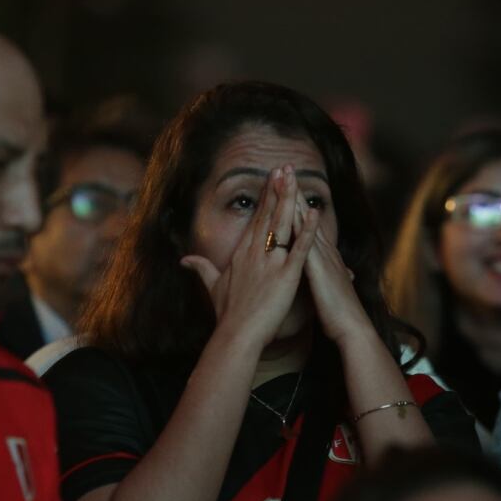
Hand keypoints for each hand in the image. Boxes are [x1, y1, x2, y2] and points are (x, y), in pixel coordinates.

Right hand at [180, 167, 317, 348]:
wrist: (236, 334)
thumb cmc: (227, 314)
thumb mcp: (212, 286)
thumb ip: (201, 269)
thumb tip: (185, 260)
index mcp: (242, 253)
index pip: (256, 219)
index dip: (265, 197)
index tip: (272, 178)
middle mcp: (255, 253)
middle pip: (268, 214)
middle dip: (277, 189)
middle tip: (285, 166)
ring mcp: (270, 262)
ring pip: (282, 224)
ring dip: (289, 199)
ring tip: (296, 178)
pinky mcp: (286, 275)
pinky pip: (300, 249)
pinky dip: (308, 230)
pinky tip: (315, 213)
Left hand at [296, 190, 370, 344]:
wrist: (352, 329)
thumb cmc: (338, 312)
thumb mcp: (326, 288)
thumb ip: (321, 274)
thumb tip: (319, 269)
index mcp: (321, 256)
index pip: (304, 223)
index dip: (294, 203)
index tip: (283, 183)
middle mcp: (324, 251)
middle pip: (305, 215)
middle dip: (294, 191)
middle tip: (284, 167)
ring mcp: (324, 259)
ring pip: (307, 223)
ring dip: (297, 200)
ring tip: (288, 178)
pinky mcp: (321, 271)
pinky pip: (310, 245)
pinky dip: (306, 227)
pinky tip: (300, 212)